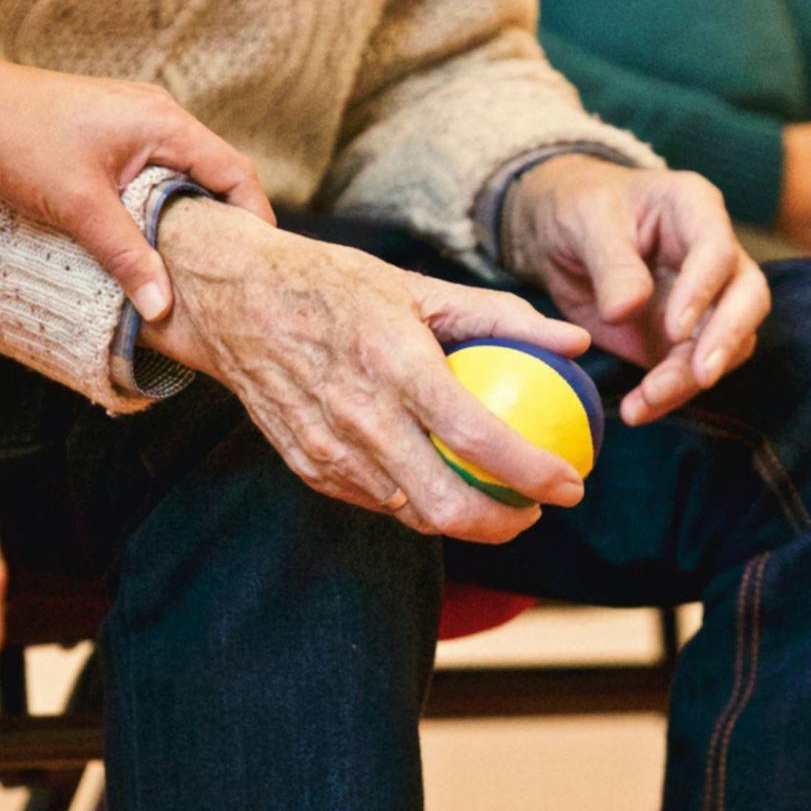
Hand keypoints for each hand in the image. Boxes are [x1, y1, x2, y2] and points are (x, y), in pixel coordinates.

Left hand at [0, 62, 274, 320]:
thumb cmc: (21, 141)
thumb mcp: (79, 207)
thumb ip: (127, 256)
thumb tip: (163, 308)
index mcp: (165, 123)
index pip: (235, 172)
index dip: (254, 219)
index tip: (257, 264)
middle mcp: (160, 116)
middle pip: (216, 174)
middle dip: (225, 224)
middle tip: (228, 275)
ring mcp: (136, 121)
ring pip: (184, 175)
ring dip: (190, 216)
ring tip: (191, 266)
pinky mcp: (114, 132)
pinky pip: (156, 171)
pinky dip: (162, 204)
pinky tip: (149, 238)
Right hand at [141, 198, 591, 543]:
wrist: (234, 301)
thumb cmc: (333, 285)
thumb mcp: (418, 286)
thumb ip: (501, 316)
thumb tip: (575, 341)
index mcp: (395, 363)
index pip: (477, 437)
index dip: (534, 473)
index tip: (571, 483)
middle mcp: (360, 416)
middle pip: (446, 505)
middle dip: (505, 524)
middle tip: (536, 508)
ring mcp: (329, 450)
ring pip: (412, 514)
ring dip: (462, 519)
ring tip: (495, 499)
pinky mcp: (308, 466)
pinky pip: (375, 501)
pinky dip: (414, 501)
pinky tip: (437, 481)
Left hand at [502, 156, 769, 426]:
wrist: (557, 234)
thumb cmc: (578, 208)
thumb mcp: (585, 222)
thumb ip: (611, 264)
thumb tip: (627, 310)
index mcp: (694, 209)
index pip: (718, 250)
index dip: (703, 291)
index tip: (674, 328)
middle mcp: (713, 255)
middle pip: (747, 298)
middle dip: (726, 340)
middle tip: (701, 376)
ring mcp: (705, 299)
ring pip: (727, 343)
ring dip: (691, 378)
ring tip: (646, 401)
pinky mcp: (683, 338)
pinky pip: (690, 370)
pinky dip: (668, 394)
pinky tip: (638, 409)